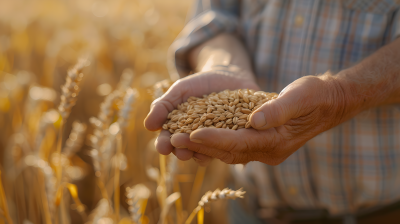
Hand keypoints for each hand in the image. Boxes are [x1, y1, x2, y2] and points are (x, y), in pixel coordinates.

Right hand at [144, 69, 259, 165]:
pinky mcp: (236, 136)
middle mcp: (198, 141)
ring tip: (201, 154)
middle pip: (187, 151)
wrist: (228, 76)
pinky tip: (226, 143)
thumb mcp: (179, 91)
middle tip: (182, 153)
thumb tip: (147, 126)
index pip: (168, 141)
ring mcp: (217, 140)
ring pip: (209, 151)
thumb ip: (163, 106)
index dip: (164, 145)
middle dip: (183, 153)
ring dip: (204, 154)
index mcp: (180, 132)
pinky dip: (228, 144)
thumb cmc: (199, 85)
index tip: (162, 147)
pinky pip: (231, 143)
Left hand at [170, 73, 352, 164]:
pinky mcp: (261, 143)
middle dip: (201, 145)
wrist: (329, 103)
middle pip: (229, 152)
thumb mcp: (300, 96)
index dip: (215, 139)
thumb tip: (255, 120)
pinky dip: (215, 141)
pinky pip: (233, 146)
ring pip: (228, 152)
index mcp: (277, 142)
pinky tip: (198, 135)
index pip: (239, 143)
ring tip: (179, 138)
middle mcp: (269, 152)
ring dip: (204, 145)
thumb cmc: (315, 96)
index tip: (192, 133)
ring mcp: (265, 150)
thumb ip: (279, 109)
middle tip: (174, 139)